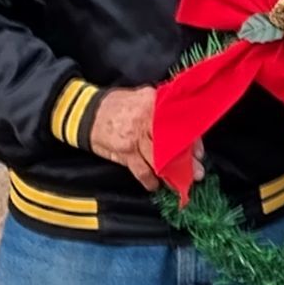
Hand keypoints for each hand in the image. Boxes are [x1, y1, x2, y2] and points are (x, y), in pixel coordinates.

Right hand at [88, 87, 202, 192]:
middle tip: (197, 173)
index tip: (199, 153)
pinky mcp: (125, 151)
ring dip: (172, 174)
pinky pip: (142, 170)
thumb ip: (163, 111)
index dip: (192, 140)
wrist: (84, 112)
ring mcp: (136, 137)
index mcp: (154, 103)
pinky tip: (155, 185)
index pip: (180, 123)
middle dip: (187, 161)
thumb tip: (187, 129)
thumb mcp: (142, 98)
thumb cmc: (118, 106)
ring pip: (161, 159)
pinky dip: (150, 180)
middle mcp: (147, 119)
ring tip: (180, 183)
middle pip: (173, 143)